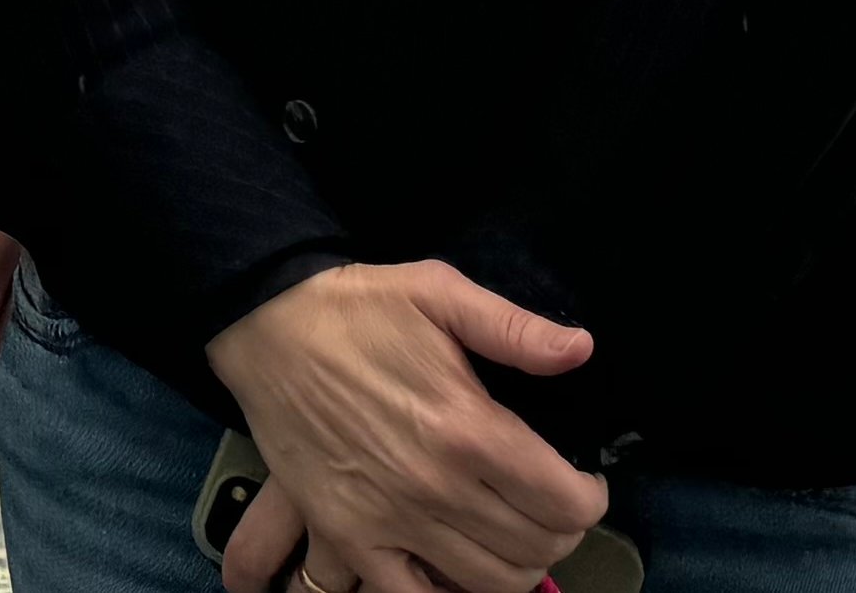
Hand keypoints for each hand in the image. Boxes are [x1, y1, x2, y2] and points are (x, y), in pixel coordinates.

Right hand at [207, 260, 599, 592]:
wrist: (264, 327)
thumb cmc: (357, 308)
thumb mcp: (437, 291)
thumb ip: (514, 327)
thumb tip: (582, 351)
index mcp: (468, 427)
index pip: (567, 502)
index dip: (590, 498)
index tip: (583, 481)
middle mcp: (435, 486)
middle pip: (537, 548)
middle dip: (561, 531)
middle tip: (550, 505)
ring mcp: (389, 520)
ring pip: (490, 582)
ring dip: (518, 565)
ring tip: (512, 532)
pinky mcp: (347, 536)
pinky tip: (458, 564)